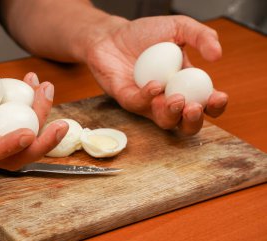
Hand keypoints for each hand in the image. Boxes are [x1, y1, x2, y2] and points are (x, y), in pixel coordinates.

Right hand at [0, 46, 67, 169]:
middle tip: (61, 126)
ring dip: (42, 115)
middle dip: (41, 145)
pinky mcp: (0, 116)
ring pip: (23, 135)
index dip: (8, 147)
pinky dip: (34, 101)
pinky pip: (22, 116)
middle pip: (13, 155)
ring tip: (45, 86)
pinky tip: (35, 81)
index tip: (28, 133)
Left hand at [85, 15, 227, 134]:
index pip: (207, 104)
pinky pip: (139, 105)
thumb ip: (201, 36)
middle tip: (194, 107)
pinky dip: (148, 97)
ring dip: (173, 115)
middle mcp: (169, 98)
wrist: (113, 34)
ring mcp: (149, 103)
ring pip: (165, 122)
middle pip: (187, 124)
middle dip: (194, 120)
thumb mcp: (179, 27)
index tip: (219, 96)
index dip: (216, 106)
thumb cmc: (145, 34)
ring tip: (177, 99)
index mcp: (187, 84)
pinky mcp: (128, 100)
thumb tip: (218, 55)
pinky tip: (154, 84)